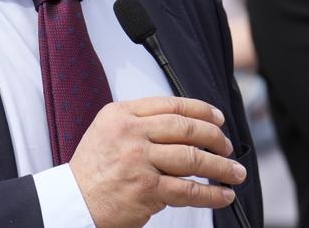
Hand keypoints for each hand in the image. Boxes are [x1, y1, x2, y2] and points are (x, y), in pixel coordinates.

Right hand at [69, 96, 246, 227]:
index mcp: (122, 114)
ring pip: (192, 158)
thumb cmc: (94, 170)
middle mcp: (131, 133)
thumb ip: (140, 123)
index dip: (201, 111)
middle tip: (228, 148)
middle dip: (215, 138)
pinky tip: (223, 195)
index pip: (171, 105)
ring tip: (235, 172)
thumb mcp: (108, 131)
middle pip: (186, 129)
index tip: (218, 119)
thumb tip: (186, 126)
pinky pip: (188, 190)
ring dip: (221, 167)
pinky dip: (211, 194)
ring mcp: (139, 161)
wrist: (73, 203)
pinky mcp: (147, 190)